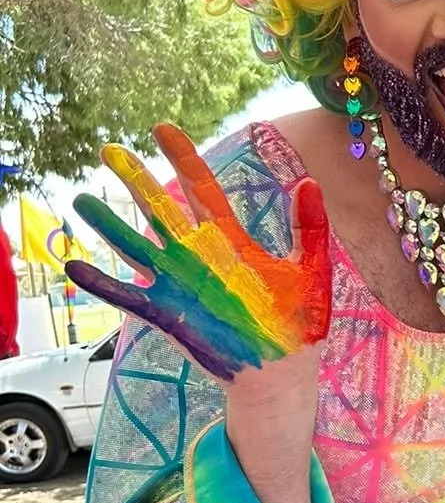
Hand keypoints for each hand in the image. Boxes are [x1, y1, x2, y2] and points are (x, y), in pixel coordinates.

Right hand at [66, 123, 330, 382]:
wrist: (283, 374)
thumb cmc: (298, 325)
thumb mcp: (311, 271)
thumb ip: (310, 227)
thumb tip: (308, 181)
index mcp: (230, 241)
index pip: (201, 189)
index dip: (183, 158)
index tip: (163, 128)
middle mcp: (198, 257)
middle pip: (161, 209)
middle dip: (136, 180)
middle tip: (110, 150)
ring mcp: (180, 284)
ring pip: (137, 246)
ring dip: (110, 225)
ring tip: (83, 200)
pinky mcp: (169, 315)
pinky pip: (129, 296)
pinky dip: (103, 284)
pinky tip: (75, 267)